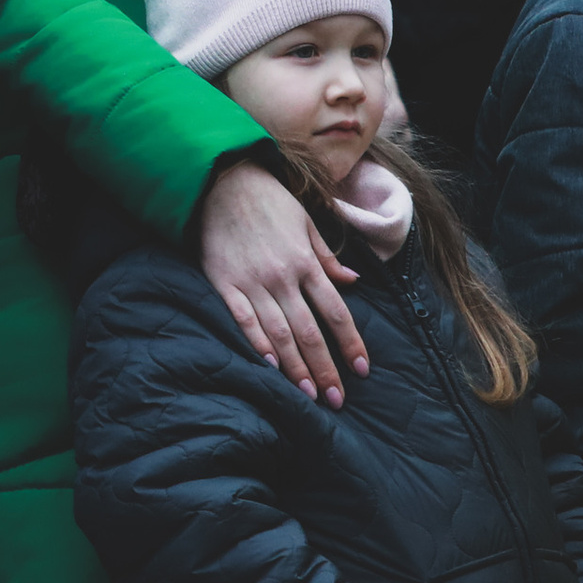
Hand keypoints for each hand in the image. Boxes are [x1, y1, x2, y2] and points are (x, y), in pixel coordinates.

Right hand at [199, 158, 365, 405]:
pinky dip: (257, 344)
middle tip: (336, 400)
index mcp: (306, 262)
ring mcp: (252, 282)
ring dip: (296, 366)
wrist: (221, 182)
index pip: (336, 312)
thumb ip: (327, 257)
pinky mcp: (225, 284)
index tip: (361, 370)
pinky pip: (243, 320)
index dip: (351, 343)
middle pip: (310, 331)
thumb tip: (352, 283)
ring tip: (307, 394)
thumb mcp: (306, 222)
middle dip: (325, 368)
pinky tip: (270, 367)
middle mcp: (283, 276)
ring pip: (279, 333)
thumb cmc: (268, 201)